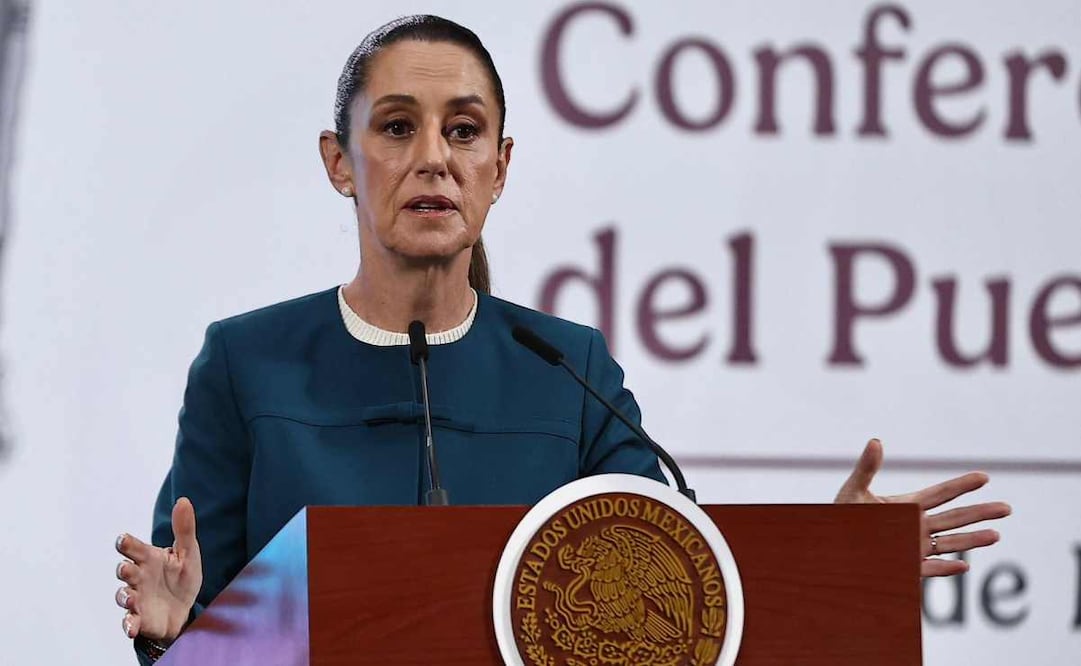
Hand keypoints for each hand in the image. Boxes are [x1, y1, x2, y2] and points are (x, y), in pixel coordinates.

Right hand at [115, 497, 202, 641]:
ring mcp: (137, 597)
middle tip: (126, 568)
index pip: (133, 547)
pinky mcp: (139, 618)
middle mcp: (139, 576)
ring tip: (130, 599)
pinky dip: (128, 624)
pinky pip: (129, 621)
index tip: (123, 540)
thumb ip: (184, 529)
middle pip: (125, 570)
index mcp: (148, 558)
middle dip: (123, 570)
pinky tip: (131, 627)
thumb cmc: (181, 578)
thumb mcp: (188, 553)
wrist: (184, 609)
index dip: (127, 543)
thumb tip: (183, 500)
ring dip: (124, 597)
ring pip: (124, 595)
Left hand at [835, 439, 1011, 576]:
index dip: (962, 485)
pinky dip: (945, 568)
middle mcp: (915, 526)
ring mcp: (913, 547)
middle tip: (1007, 508)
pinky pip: (929, 569)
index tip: (985, 476)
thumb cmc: (840, 515)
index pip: (941, 494)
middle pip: (954, 518)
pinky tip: (964, 566)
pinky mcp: (905, 567)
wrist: (831, 544)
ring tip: (997, 535)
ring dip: (972, 540)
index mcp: (907, 506)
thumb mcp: (854, 490)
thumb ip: (867, 468)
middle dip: (980, 513)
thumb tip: (876, 441)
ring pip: (949, 544)